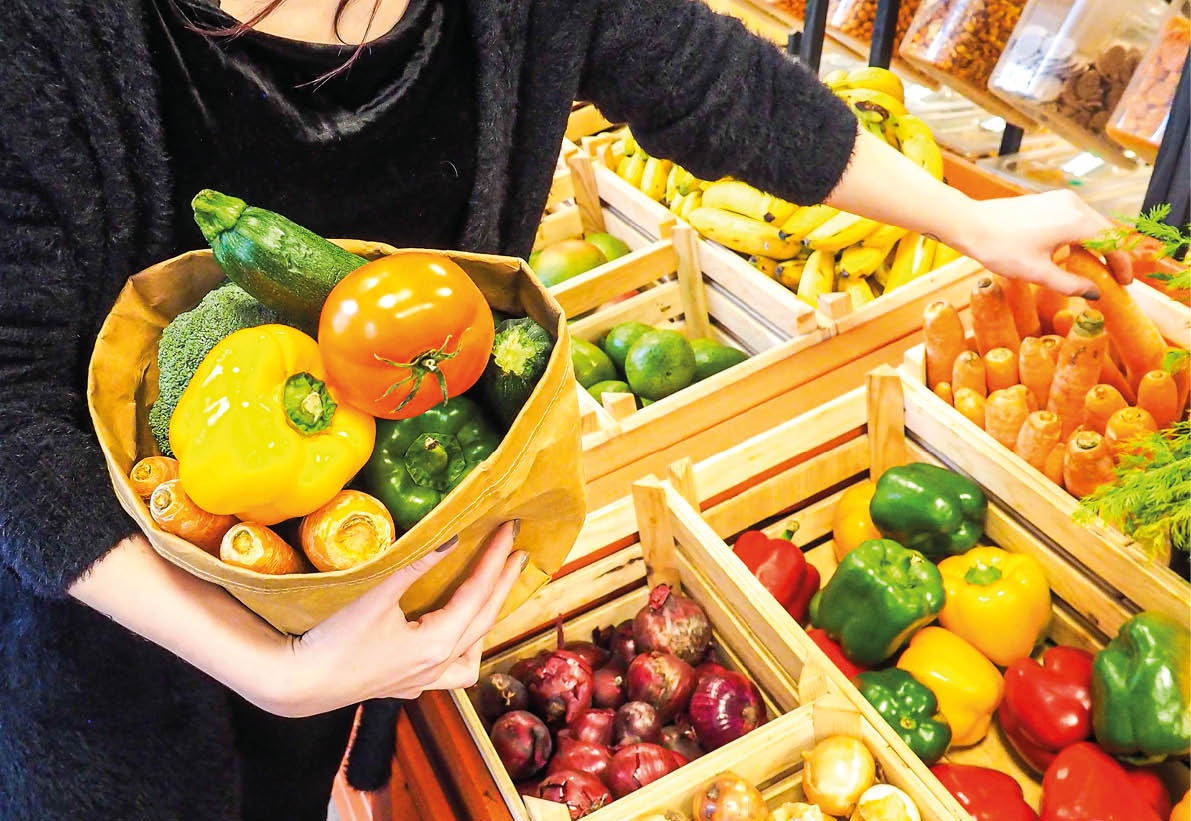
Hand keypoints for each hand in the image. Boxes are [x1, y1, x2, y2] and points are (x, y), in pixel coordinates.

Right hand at [275, 521, 524, 716]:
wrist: (299, 683)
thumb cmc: (334, 638)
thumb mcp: (377, 595)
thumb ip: (417, 565)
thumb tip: (452, 537)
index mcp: (437, 643)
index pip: (477, 592)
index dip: (495, 558)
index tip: (510, 531)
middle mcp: (438, 665)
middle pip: (485, 619)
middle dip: (504, 582)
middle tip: (518, 551)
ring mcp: (424, 681)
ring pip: (472, 654)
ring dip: (487, 623)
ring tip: (493, 595)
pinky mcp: (408, 686)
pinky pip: (451, 671)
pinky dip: (462, 650)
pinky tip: (456, 635)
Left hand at [956, 190, 1132, 297]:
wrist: (970, 224)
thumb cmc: (999, 248)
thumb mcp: (1037, 273)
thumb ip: (1070, 284)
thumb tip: (1095, 293)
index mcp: (1075, 221)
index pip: (1113, 242)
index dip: (1122, 264)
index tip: (1124, 283)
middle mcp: (1074, 204)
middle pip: (1106, 231)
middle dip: (1112, 256)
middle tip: (1115, 279)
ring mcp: (1061, 199)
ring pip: (1091, 223)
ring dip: (1097, 246)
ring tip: (1096, 270)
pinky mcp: (1050, 200)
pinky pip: (1076, 218)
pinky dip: (1082, 236)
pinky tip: (1074, 254)